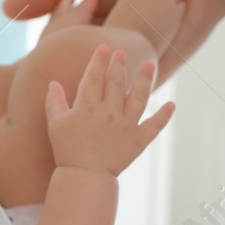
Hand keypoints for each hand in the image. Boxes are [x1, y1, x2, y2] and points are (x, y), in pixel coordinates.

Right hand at [3, 0, 224, 81]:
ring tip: (103, 41)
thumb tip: (3, 10)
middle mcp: (106, 46)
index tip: (46, 39)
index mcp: (86, 25)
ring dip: (100, 62)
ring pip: (103, 75)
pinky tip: (118, 56)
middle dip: (72, 56)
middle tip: (80, 39)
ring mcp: (130, 60)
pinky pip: (132, 79)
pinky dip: (124, 70)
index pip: (56, 46)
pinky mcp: (155, 70)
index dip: (47, 45)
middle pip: (76, 66)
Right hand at [44, 46, 174, 176]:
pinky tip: (171, 105)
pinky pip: (154, 126)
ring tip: (149, 65)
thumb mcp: (55, 124)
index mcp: (87, 107)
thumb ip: (54, 102)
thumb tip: (53, 82)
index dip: (98, 61)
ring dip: (145, 79)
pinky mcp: (138, 141)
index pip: (94, 77)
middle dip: (119, 65)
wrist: (85, 176)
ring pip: (139, 97)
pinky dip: (164, 116)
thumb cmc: (67, 150)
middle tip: (122, 53)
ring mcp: (126, 126)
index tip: (104, 48)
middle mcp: (109, 113)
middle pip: (117, 82)